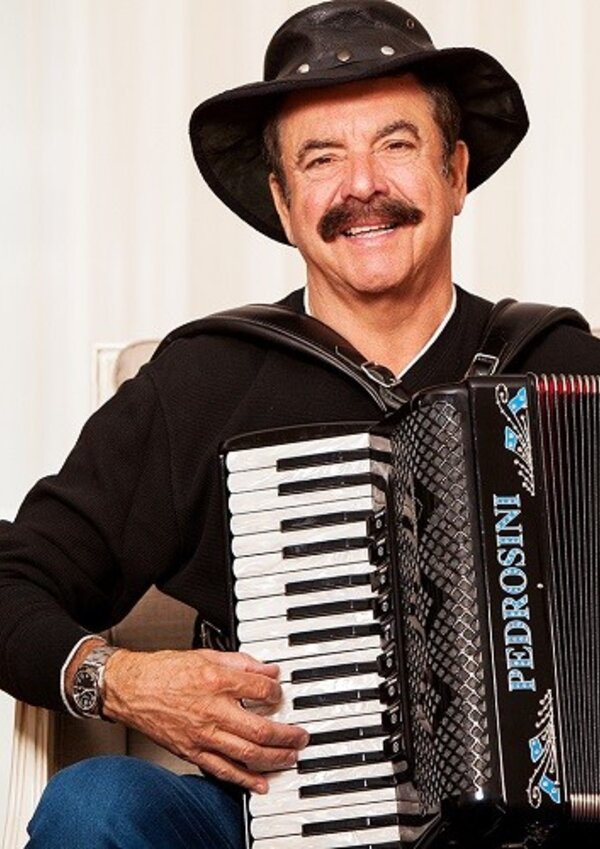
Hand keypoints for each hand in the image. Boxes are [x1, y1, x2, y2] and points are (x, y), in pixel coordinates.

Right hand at [102, 647, 308, 792]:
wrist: (132, 688)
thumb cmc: (164, 671)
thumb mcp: (206, 655)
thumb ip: (241, 663)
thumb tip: (267, 670)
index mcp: (217, 681)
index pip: (261, 691)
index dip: (277, 693)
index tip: (281, 695)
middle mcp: (211, 710)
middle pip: (259, 729)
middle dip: (286, 735)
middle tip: (301, 736)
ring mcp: (202, 735)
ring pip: (246, 752)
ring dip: (274, 757)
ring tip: (290, 756)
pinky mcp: (192, 752)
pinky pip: (222, 770)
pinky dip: (244, 779)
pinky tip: (260, 783)